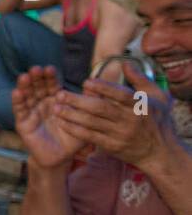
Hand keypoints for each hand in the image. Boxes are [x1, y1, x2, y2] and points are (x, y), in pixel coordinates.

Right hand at [12, 65, 86, 168]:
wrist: (61, 157)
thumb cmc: (73, 138)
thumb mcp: (84, 119)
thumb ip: (88, 102)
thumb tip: (94, 85)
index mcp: (56, 100)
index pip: (52, 85)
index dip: (50, 77)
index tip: (50, 69)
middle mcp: (42, 103)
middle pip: (37, 87)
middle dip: (36, 78)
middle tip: (36, 69)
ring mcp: (32, 112)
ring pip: (27, 96)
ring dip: (25, 86)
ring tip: (24, 77)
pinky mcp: (23, 123)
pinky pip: (20, 110)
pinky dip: (18, 101)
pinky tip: (17, 92)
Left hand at [53, 67, 175, 167]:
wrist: (159, 152)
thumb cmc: (157, 120)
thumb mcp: (157, 97)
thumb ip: (140, 80)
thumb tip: (125, 63)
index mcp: (141, 105)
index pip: (120, 95)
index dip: (103, 88)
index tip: (85, 82)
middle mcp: (130, 120)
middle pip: (101, 109)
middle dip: (78, 101)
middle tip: (60, 94)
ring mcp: (120, 134)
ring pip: (92, 124)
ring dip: (72, 116)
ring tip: (55, 108)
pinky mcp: (112, 146)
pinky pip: (90, 137)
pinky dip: (75, 130)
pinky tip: (63, 123)